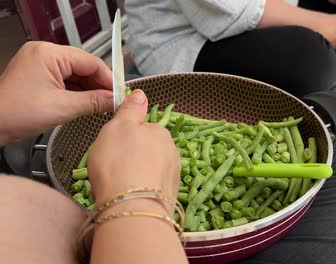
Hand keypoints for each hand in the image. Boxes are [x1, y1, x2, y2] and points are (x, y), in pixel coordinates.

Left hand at [0, 41, 112, 144]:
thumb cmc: (18, 113)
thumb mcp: (64, 107)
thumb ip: (94, 101)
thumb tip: (116, 100)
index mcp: (49, 53)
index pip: (90, 62)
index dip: (108, 79)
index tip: (121, 94)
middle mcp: (44, 53)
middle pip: (83, 66)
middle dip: (99, 85)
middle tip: (114, 102)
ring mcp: (40, 63)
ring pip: (75, 74)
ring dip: (89, 90)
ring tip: (103, 105)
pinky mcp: (38, 74)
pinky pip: (65, 79)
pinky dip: (77, 92)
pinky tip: (88, 103)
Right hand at [88, 90, 180, 211]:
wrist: (132, 207)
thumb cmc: (119, 162)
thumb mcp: (118, 127)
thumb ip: (131, 110)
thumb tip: (141, 94)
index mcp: (160, 132)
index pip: (143, 129)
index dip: (125, 137)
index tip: (113, 148)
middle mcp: (171, 151)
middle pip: (148, 150)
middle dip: (133, 156)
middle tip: (113, 166)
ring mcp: (173, 174)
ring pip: (151, 169)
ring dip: (138, 174)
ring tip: (120, 184)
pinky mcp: (170, 195)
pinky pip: (152, 187)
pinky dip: (142, 190)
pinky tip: (130, 196)